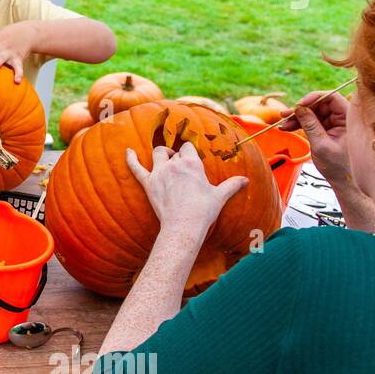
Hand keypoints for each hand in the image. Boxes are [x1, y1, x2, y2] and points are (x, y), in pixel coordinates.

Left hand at [125, 141, 247, 237]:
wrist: (184, 225)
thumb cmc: (203, 211)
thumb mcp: (220, 196)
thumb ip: (232, 185)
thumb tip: (246, 180)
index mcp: (192, 164)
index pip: (188, 148)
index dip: (189, 153)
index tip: (192, 159)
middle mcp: (174, 164)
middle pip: (174, 152)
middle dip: (178, 156)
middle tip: (182, 166)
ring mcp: (159, 173)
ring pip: (158, 154)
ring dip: (162, 155)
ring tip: (166, 159)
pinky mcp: (148, 183)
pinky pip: (136, 168)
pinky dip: (131, 159)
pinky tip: (128, 152)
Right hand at [279, 90, 350, 182]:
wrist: (343, 180)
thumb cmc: (338, 165)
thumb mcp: (321, 145)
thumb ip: (310, 124)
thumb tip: (299, 108)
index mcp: (347, 119)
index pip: (331, 98)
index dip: (314, 98)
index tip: (299, 105)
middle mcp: (341, 117)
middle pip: (319, 104)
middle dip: (301, 109)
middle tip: (284, 115)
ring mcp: (333, 123)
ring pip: (313, 112)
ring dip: (297, 117)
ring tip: (283, 124)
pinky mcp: (326, 129)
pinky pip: (311, 121)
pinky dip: (299, 124)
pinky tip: (287, 128)